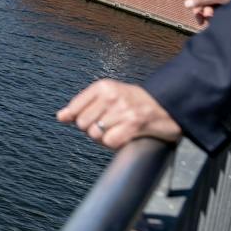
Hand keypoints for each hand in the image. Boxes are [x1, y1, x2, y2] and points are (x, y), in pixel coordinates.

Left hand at [57, 80, 183, 149]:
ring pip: (94, 134)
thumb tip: (60, 117)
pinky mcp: (134, 124)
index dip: (81, 119)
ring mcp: (122, 109)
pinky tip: (125, 137)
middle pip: (82, 124)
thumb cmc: (137, 103)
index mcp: (103, 86)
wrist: (169, 106)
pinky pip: (109, 141)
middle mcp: (111, 95)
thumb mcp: (108, 97)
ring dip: (105, 138)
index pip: (75, 108)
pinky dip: (115, 144)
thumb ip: (83, 105)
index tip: (96, 118)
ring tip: (119, 130)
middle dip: (93, 129)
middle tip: (111, 125)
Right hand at [186, 0, 230, 25]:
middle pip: (202, 2)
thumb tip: (186, 4)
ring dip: (210, 14)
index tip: (200, 20)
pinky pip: (216, 7)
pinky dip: (216, 13)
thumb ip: (203, 0)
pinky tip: (219, 18)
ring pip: (209, 6)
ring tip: (215, 20)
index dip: (196, 9)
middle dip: (204, 12)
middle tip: (209, 20)